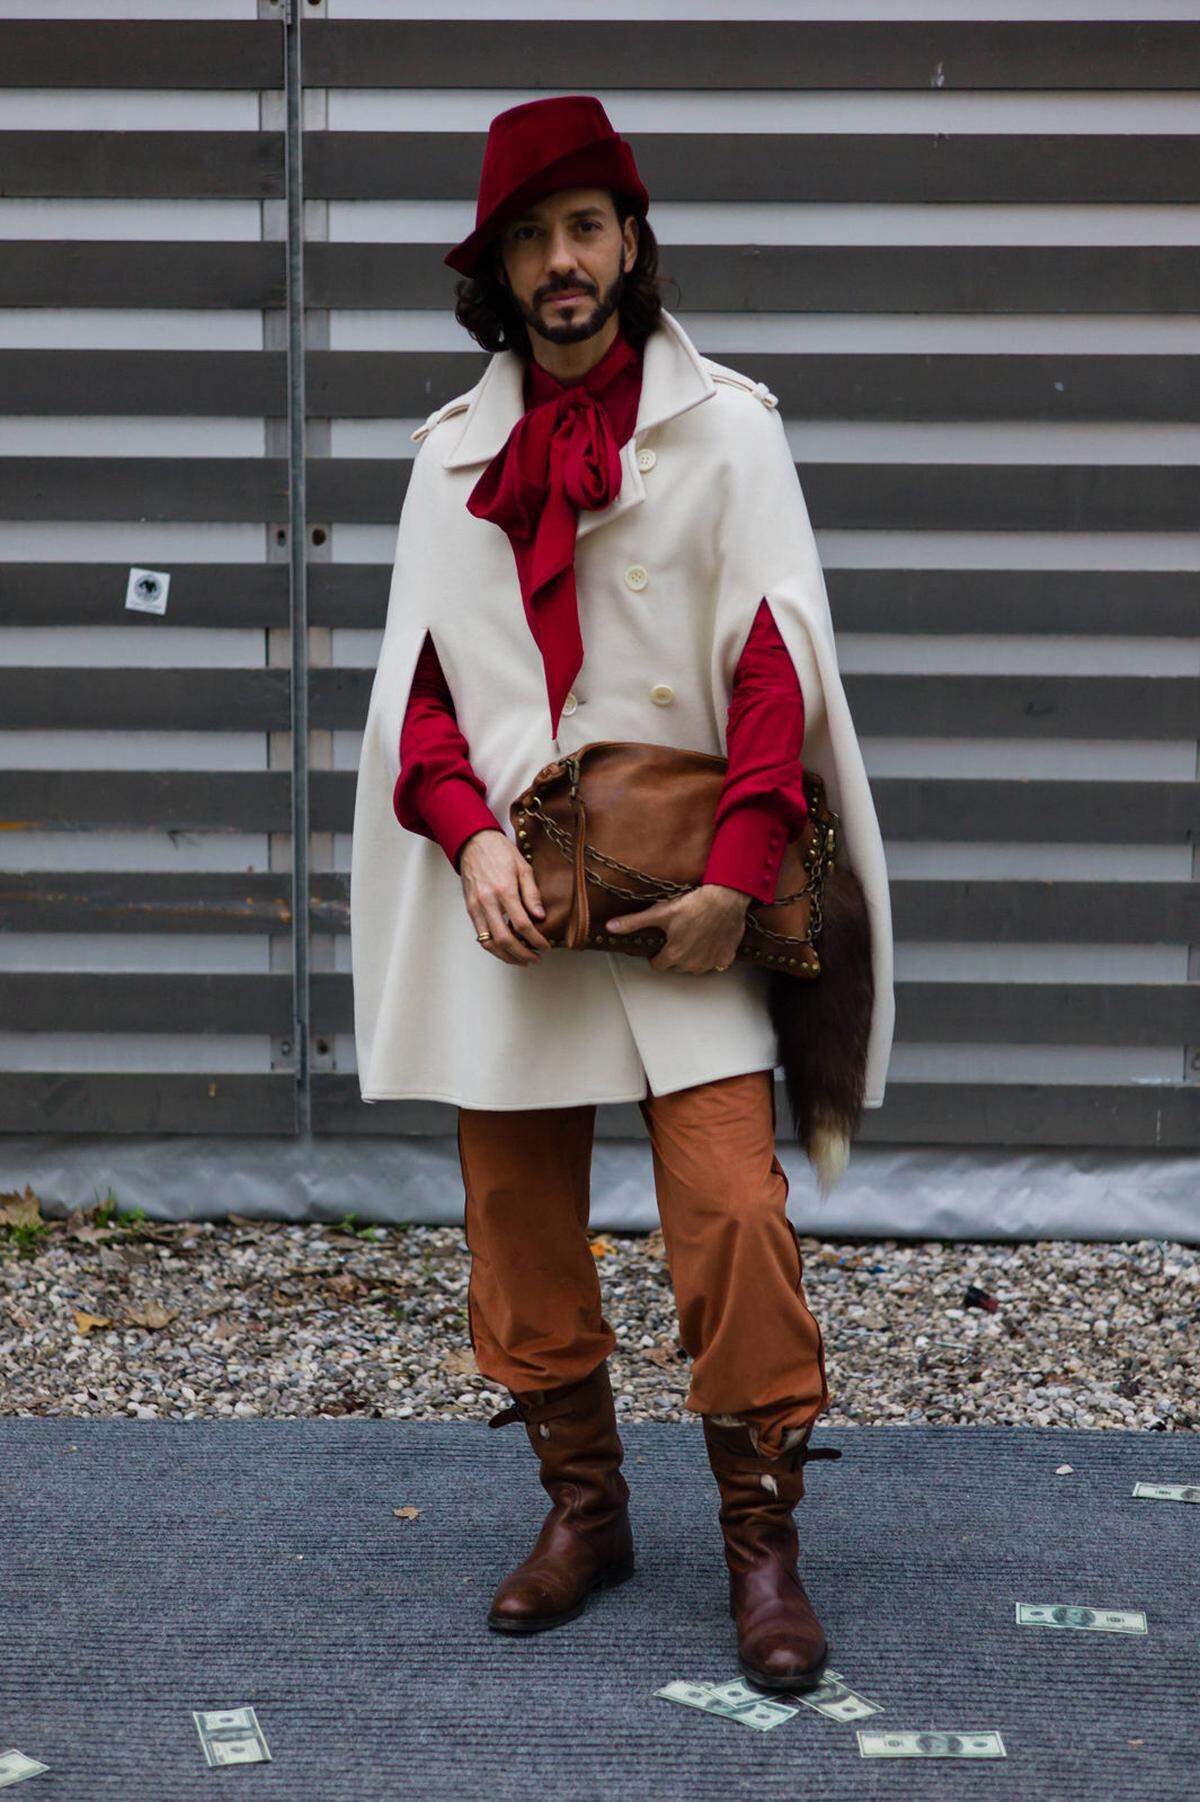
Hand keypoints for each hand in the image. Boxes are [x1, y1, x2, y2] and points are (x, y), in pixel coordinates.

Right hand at [458, 828, 551, 966]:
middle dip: (522, 954)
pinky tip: (505, 949)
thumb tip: (540, 917)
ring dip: (506, 956)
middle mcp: (488, 901)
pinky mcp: (470, 909)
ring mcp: (476, 907)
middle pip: (505, 939)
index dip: (536, 940)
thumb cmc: (499, 852)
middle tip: (535, 959)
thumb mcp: (523, 867)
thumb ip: (532, 894)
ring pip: (489, 943)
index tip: (545, 946)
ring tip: (521, 960)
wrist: (473, 842)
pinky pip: (480, 935)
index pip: (522, 924)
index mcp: (504, 890)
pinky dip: (493, 947)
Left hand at [607, 883, 750, 974]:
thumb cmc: (692, 904)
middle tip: (678, 936)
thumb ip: (634, 922)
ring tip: (694, 936)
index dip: (657, 955)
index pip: (658, 965)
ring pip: (695, 966)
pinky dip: (713, 954)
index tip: (661, 943)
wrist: (724, 899)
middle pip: (677, 966)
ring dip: (693, 956)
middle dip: (675, 955)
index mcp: (674, 955)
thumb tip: (611, 927)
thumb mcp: (659, 912)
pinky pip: (716, 962)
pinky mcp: (726, 957)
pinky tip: (711, 940)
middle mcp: (692, 964)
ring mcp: (710, 962)